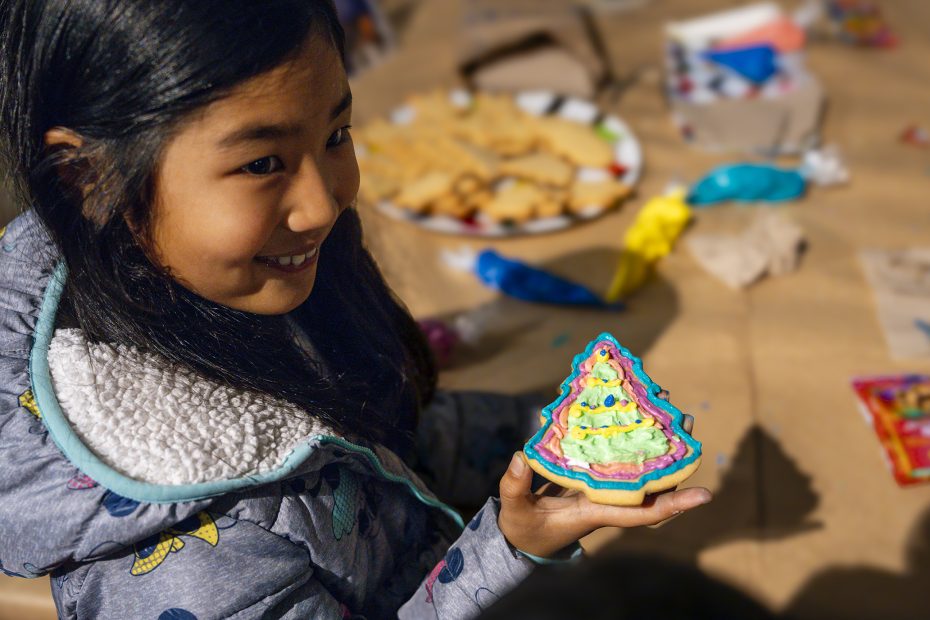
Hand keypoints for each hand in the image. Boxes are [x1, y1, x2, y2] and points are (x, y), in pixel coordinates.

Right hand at [498, 416, 711, 557]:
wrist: (522, 537)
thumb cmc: (523, 528)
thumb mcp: (515, 511)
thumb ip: (515, 486)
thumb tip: (520, 457)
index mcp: (595, 513)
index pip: (641, 514)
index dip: (673, 504)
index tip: (706, 495)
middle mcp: (607, 500)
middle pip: (651, 483)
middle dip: (673, 457)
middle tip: (687, 419)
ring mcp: (602, 487)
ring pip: (638, 467)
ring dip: (656, 440)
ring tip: (669, 407)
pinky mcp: (592, 476)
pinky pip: (618, 457)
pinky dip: (627, 436)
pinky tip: (629, 410)